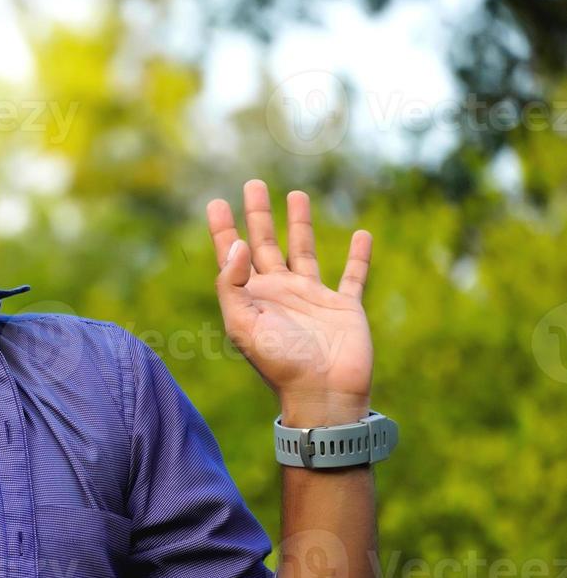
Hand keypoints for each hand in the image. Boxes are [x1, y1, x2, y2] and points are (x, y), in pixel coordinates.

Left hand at [207, 180, 373, 425]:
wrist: (323, 393)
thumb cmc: (279, 364)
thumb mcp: (243, 325)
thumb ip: (233, 285)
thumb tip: (236, 246)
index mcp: (252, 297)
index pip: (233, 256)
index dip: (223, 230)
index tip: (216, 202)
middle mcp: (280, 292)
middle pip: (265, 244)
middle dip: (257, 214)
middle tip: (253, 184)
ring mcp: (312, 297)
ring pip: (304, 250)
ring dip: (299, 224)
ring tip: (296, 194)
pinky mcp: (343, 306)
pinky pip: (353, 275)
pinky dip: (359, 256)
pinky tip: (361, 234)